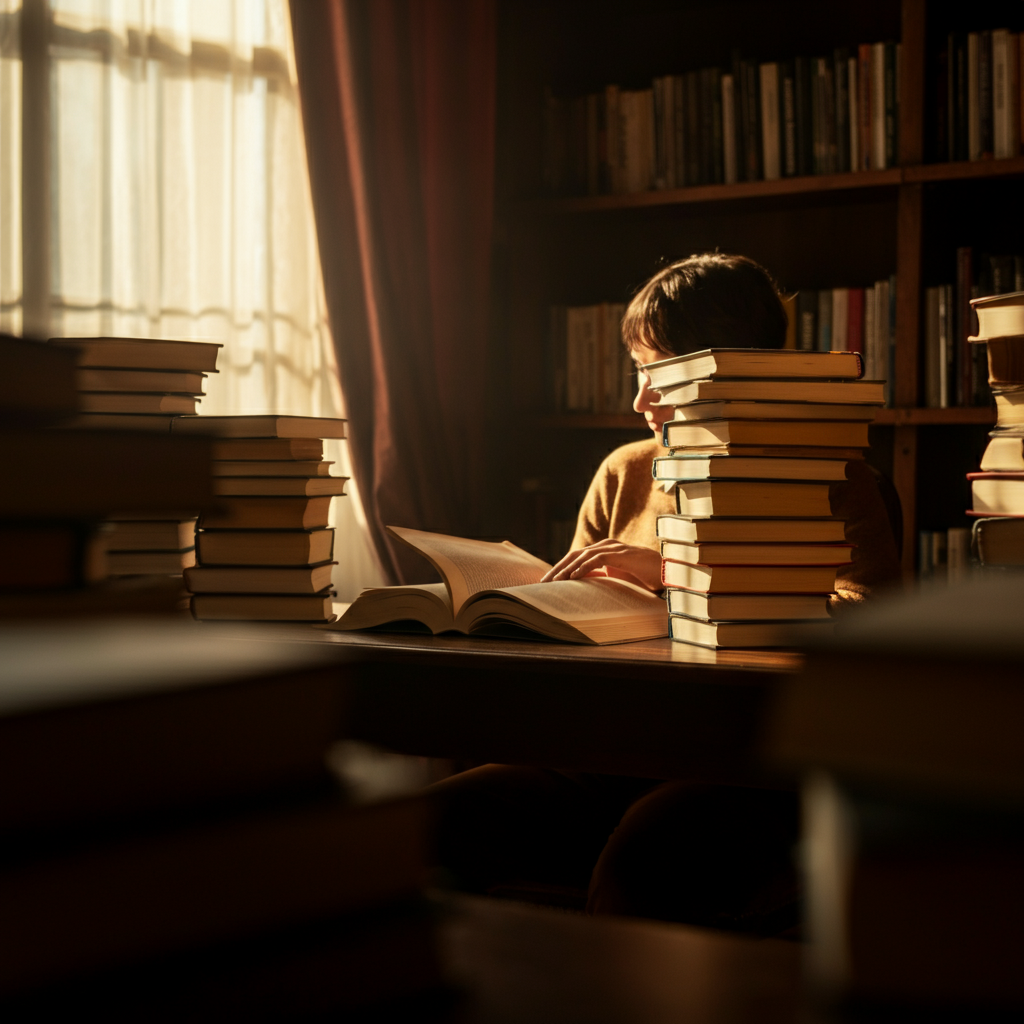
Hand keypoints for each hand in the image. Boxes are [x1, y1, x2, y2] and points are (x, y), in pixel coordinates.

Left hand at [540, 538, 662, 591]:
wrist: (666, 572)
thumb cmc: (643, 576)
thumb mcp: (617, 577)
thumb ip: (601, 577)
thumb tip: (582, 588)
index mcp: (603, 550)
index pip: (576, 558)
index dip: (561, 568)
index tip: (548, 582)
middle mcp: (605, 546)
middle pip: (574, 555)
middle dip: (557, 568)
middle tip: (543, 583)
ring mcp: (613, 548)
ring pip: (582, 556)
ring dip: (566, 569)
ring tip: (554, 581)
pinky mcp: (620, 554)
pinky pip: (597, 559)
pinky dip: (583, 567)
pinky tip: (573, 577)